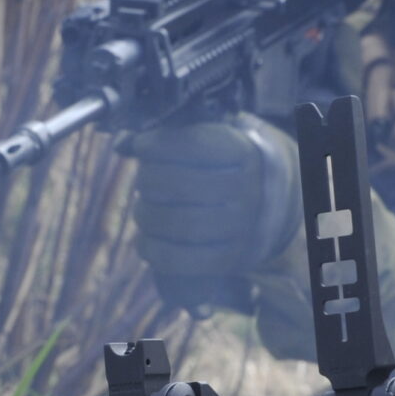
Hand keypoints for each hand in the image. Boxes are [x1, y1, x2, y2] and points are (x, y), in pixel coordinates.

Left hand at [120, 118, 302, 296]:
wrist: (272, 206)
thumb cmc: (226, 166)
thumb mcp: (212, 141)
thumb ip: (171, 135)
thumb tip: (122, 144)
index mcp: (244, 153)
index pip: (192, 144)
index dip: (156, 144)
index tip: (141, 146)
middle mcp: (248, 189)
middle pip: (179, 185)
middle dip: (147, 181)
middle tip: (142, 183)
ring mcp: (243, 228)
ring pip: (177, 224)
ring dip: (146, 217)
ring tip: (143, 211)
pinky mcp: (232, 260)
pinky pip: (181, 260)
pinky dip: (153, 251)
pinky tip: (146, 242)